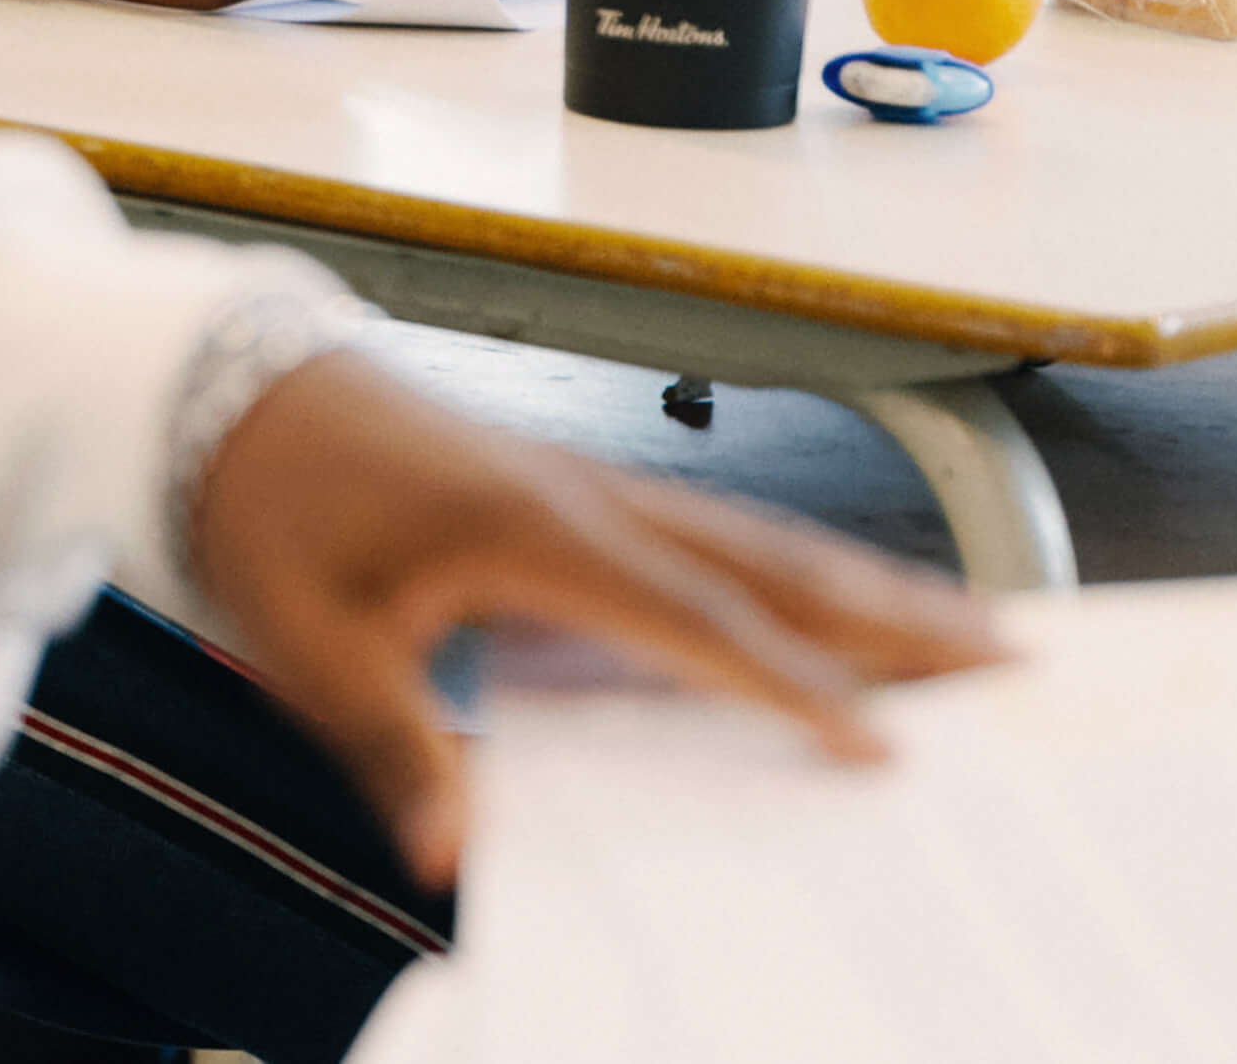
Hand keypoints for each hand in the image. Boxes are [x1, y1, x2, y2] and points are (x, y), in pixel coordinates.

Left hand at [191, 349, 1008, 886]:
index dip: (790, 688)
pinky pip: (718, 533)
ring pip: (760, 538)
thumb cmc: (262, 508)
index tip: (884, 750)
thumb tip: (447, 848)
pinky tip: (840, 604)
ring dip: (869, 587)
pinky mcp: (576, 488)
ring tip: (978, 634)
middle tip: (1018, 664)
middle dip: (896, 620)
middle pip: (771, 563)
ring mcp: (591, 484)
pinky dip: (801, 569)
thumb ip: (387, 739)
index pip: (695, 622)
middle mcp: (588, 498)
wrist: (218, 387)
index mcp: (535, 534)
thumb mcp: (303, 637)